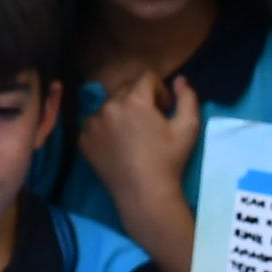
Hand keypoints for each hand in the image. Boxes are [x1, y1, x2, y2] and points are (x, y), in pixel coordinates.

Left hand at [77, 70, 203, 200]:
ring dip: (121, 112)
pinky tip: (118, 146)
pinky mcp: (83, 140)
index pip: (146, 76)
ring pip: (109, 105)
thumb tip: (179, 80)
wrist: (144, 194)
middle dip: (140, 99)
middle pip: (125, 89)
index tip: (165, 109)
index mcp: (134, 100)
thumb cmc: (168, 160)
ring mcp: (92, 123)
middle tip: (150, 122)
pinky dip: (105, 128)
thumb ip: (187, 97)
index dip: (159, 90)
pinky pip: (95, 123)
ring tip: (132, 135)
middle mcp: (109, 106)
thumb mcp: (188, 127)